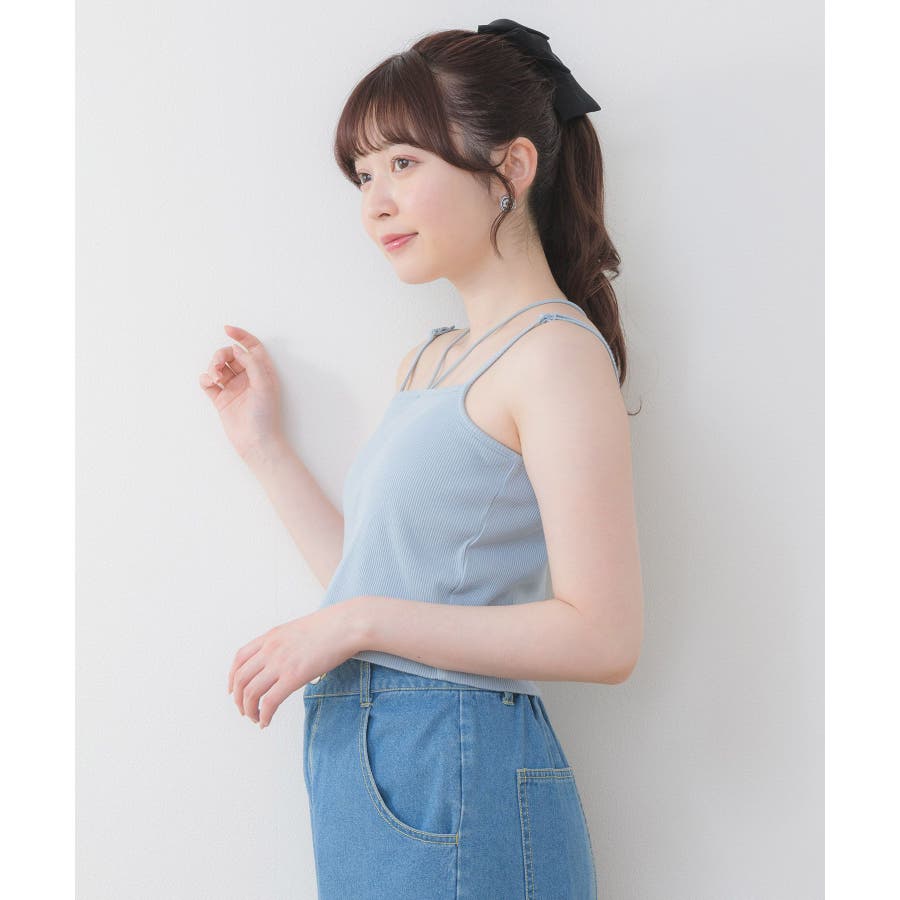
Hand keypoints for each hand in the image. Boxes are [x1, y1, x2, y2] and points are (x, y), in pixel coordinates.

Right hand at [198, 325, 285, 462]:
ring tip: (214, 376)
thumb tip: (237, 349)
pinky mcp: (221, 399)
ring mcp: (233, 388)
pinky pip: (208, 383)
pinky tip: (208, 382)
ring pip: (218, 367)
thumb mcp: (264, 384)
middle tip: (218, 364)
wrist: (256, 442)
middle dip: (221, 354)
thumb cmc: (266, 415)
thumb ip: (252, 363)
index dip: (240, 336)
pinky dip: (205, 379)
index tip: (227, 329)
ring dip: (213, 366)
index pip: (251, 347)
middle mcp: (247, 378)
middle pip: (231, 355)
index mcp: (262, 372)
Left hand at [227, 601, 363, 728]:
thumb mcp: (298, 630)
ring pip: (250, 693)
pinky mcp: (294, 676)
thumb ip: (284, 644)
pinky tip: (266, 722)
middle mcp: (270, 649)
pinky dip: (264, 715)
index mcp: (271, 637)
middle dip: (239, 699)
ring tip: (256, 719)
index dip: (232, 678)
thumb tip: (284, 662)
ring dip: (249, 710)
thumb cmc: (330, 627)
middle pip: (241, 679)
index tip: (233, 691)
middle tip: (245, 710)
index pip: (239, 658)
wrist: (346, 624)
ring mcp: (280, 663)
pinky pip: (270, 702)